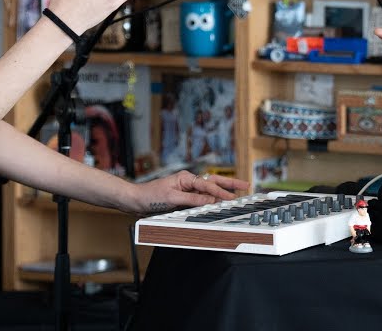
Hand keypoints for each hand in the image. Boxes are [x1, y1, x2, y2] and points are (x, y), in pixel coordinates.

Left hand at [127, 171, 248, 214]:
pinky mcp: (183, 198)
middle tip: (246, 186)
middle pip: (213, 182)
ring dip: (223, 191)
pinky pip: (201, 198)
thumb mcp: (172, 198)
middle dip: (230, 184)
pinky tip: (218, 202)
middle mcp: (188, 182)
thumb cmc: (150, 196)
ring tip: (237, 192)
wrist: (135, 201)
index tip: (233, 198)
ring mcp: (186, 190)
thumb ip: (193, 199)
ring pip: (209, 190)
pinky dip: (211, 199)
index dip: (221, 192)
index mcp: (186, 178)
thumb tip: (211, 199)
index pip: (208, 185)